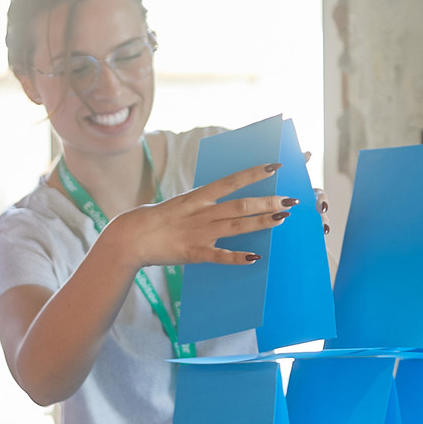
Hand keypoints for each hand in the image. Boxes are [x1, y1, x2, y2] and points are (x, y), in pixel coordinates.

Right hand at [100, 163, 295, 269]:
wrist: (130, 237)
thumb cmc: (156, 220)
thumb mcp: (181, 205)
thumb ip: (202, 204)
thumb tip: (222, 200)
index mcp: (198, 197)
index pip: (231, 181)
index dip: (254, 173)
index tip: (276, 166)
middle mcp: (202, 212)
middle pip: (241, 204)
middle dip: (268, 200)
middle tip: (292, 198)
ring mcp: (198, 232)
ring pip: (236, 225)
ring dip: (261, 222)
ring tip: (283, 218)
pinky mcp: (193, 253)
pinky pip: (219, 255)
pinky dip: (237, 257)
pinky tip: (256, 258)